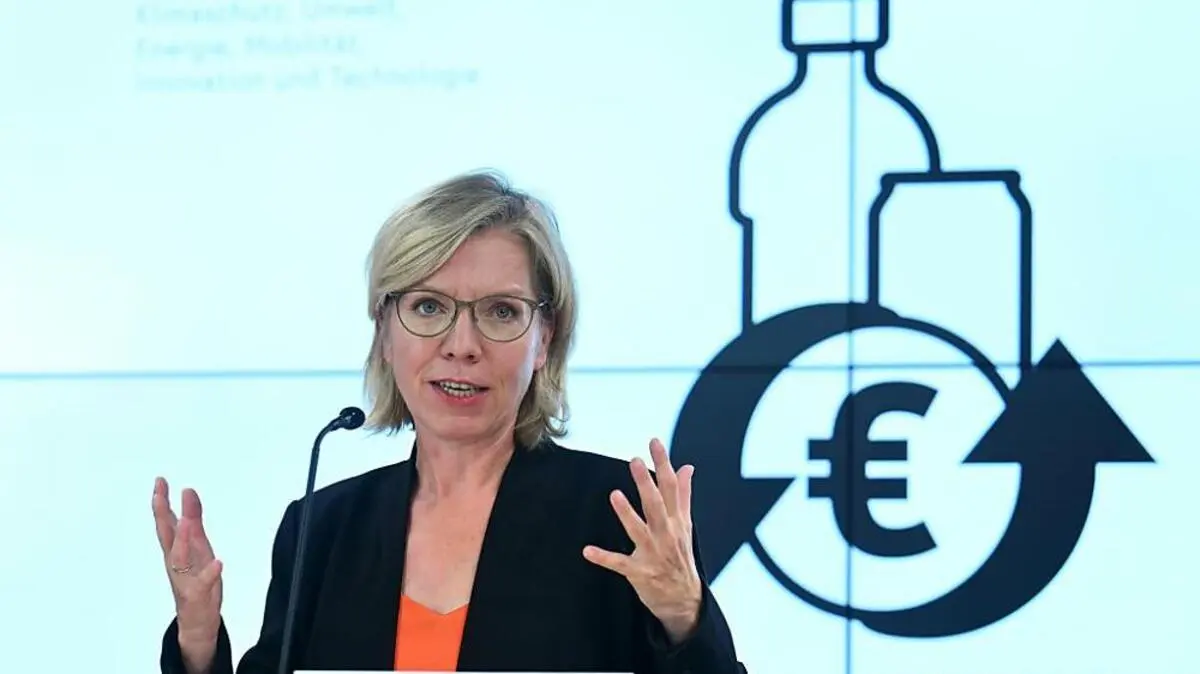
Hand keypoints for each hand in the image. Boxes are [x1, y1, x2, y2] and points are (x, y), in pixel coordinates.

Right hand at [152, 478, 223, 662]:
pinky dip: (210, 572)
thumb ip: (193, 519)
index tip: (159, 481)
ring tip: (186, 521)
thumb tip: (189, 492)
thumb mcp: (197, 545)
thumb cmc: (195, 579)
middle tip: (159, 494)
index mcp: (175, 550)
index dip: (161, 501)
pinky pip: (203, 582)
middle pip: (165, 536)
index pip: (165, 522)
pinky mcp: (198, 593)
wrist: (196, 619)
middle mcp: (175, 562)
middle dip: (161, 514)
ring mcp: (185, 578)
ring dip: (182, 539)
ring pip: (179, 558)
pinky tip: (218, 562)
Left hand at [583, 439, 702, 643]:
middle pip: (657, 505)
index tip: (655, 442)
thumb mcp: (686, 524)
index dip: (663, 463)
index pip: (671, 487)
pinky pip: (619, 563)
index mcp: (677, 520)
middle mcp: (667, 534)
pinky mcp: (639, 572)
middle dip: (646, 483)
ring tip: (614, 494)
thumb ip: (684, 494)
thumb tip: (687, 467)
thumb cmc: (681, 556)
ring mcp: (653, 553)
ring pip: (639, 530)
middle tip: (634, 460)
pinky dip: (603, 557)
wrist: (684, 599)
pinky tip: (587, 550)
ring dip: (627, 513)